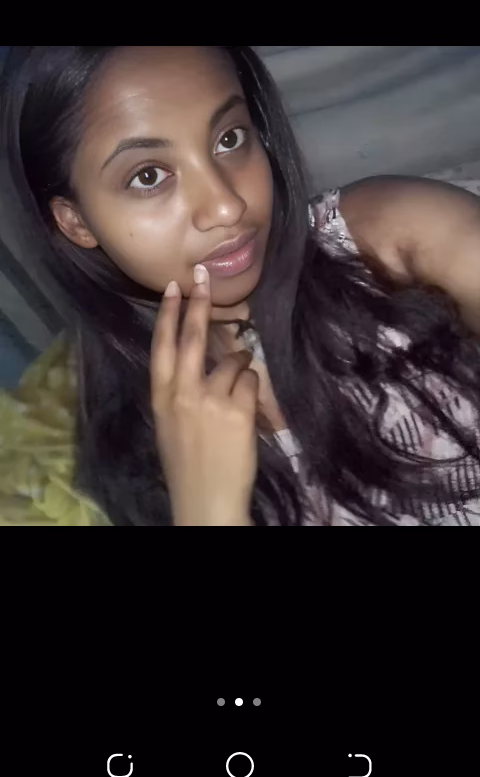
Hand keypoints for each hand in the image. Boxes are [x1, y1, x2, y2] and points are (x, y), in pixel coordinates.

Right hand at [151, 265, 259, 525]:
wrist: (205, 499)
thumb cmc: (187, 464)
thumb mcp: (170, 424)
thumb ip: (181, 393)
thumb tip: (202, 365)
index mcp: (161, 397)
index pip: (162, 346)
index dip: (168, 315)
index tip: (173, 289)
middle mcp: (183, 393)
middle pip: (193, 338)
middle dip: (199, 304)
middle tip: (203, 277)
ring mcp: (211, 400)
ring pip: (233, 362)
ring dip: (241, 364)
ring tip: (239, 383)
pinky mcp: (238, 411)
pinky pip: (251, 382)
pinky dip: (252, 388)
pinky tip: (247, 408)